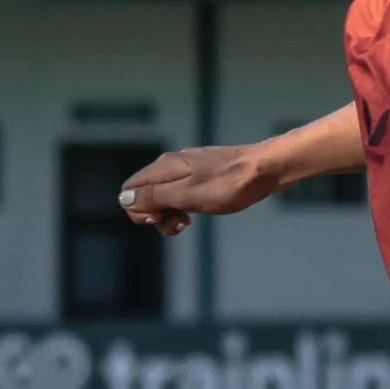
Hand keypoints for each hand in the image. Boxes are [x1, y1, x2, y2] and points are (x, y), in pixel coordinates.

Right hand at [119, 145, 267, 235]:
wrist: (265, 169)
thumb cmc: (229, 185)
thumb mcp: (188, 196)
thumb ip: (155, 197)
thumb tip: (124, 199)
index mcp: (164, 168)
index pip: (129, 190)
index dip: (138, 210)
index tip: (160, 218)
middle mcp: (170, 165)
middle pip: (145, 195)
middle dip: (155, 215)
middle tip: (181, 223)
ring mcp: (186, 169)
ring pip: (163, 196)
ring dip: (170, 214)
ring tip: (190, 221)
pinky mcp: (200, 175)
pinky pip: (180, 193)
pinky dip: (184, 207)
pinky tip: (199, 212)